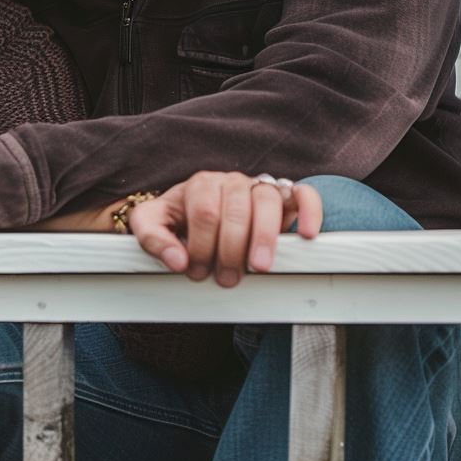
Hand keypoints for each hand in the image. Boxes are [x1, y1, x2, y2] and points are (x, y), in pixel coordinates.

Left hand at [129, 171, 321, 286]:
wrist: (199, 213)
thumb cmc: (178, 221)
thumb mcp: (152, 225)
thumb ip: (152, 239)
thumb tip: (176, 260)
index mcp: (200, 184)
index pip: (204, 211)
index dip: (200, 245)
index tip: (195, 270)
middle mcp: (231, 181)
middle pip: (236, 210)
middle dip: (230, 250)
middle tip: (225, 278)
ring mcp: (258, 186)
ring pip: (267, 201)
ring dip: (265, 237)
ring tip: (259, 266)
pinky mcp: (285, 195)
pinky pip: (303, 193)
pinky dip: (309, 211)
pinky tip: (305, 235)